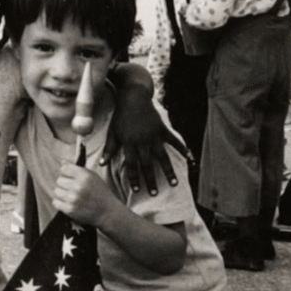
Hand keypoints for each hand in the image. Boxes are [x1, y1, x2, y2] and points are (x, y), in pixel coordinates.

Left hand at [52, 162, 116, 226]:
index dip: (65, 172)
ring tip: (70, 196)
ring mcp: (73, 199)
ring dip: (62, 193)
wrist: (107, 212)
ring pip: (56, 191)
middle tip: (72, 188)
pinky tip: (68, 202)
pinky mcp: (70, 209)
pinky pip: (56, 202)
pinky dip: (60, 203)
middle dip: (64, 184)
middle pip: (59, 180)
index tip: (68, 176)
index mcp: (84, 176)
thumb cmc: (100, 193)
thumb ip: (77, 168)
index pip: (64, 168)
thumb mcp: (92, 176)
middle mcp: (78, 186)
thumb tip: (62, 161)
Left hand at [101, 67, 181, 194]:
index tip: (137, 190)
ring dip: (168, 171)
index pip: (132, 165)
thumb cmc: (120, 116)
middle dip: (151, 180)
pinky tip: (189, 158)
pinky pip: (173, 141)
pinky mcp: (162, 129)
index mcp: (129, 143)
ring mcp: (154, 135)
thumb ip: (109, 149)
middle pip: (147, 164)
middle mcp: (143, 141)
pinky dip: (182, 149)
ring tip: (174, 184)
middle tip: (154, 194)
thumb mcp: (112, 132)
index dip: (134, 178)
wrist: (133, 97)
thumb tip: (101, 164)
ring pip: (162, 157)